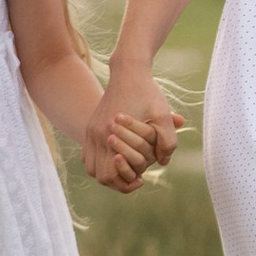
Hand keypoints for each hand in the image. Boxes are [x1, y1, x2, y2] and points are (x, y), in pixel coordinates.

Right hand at [83, 74, 179, 189]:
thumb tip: (163, 162)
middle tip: (136, 178)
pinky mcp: (90, 126)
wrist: (128, 71)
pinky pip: (89, 155)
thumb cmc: (147, 93)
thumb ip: (167, 141)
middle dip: (118, 181)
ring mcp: (91, 131)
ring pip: (91, 168)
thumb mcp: (163, 115)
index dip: (126, 184)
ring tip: (127, 170)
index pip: (110, 175)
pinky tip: (117, 159)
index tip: (141, 180)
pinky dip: (101, 162)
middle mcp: (96, 135)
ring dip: (108, 173)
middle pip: (100, 175)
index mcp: (110, 134)